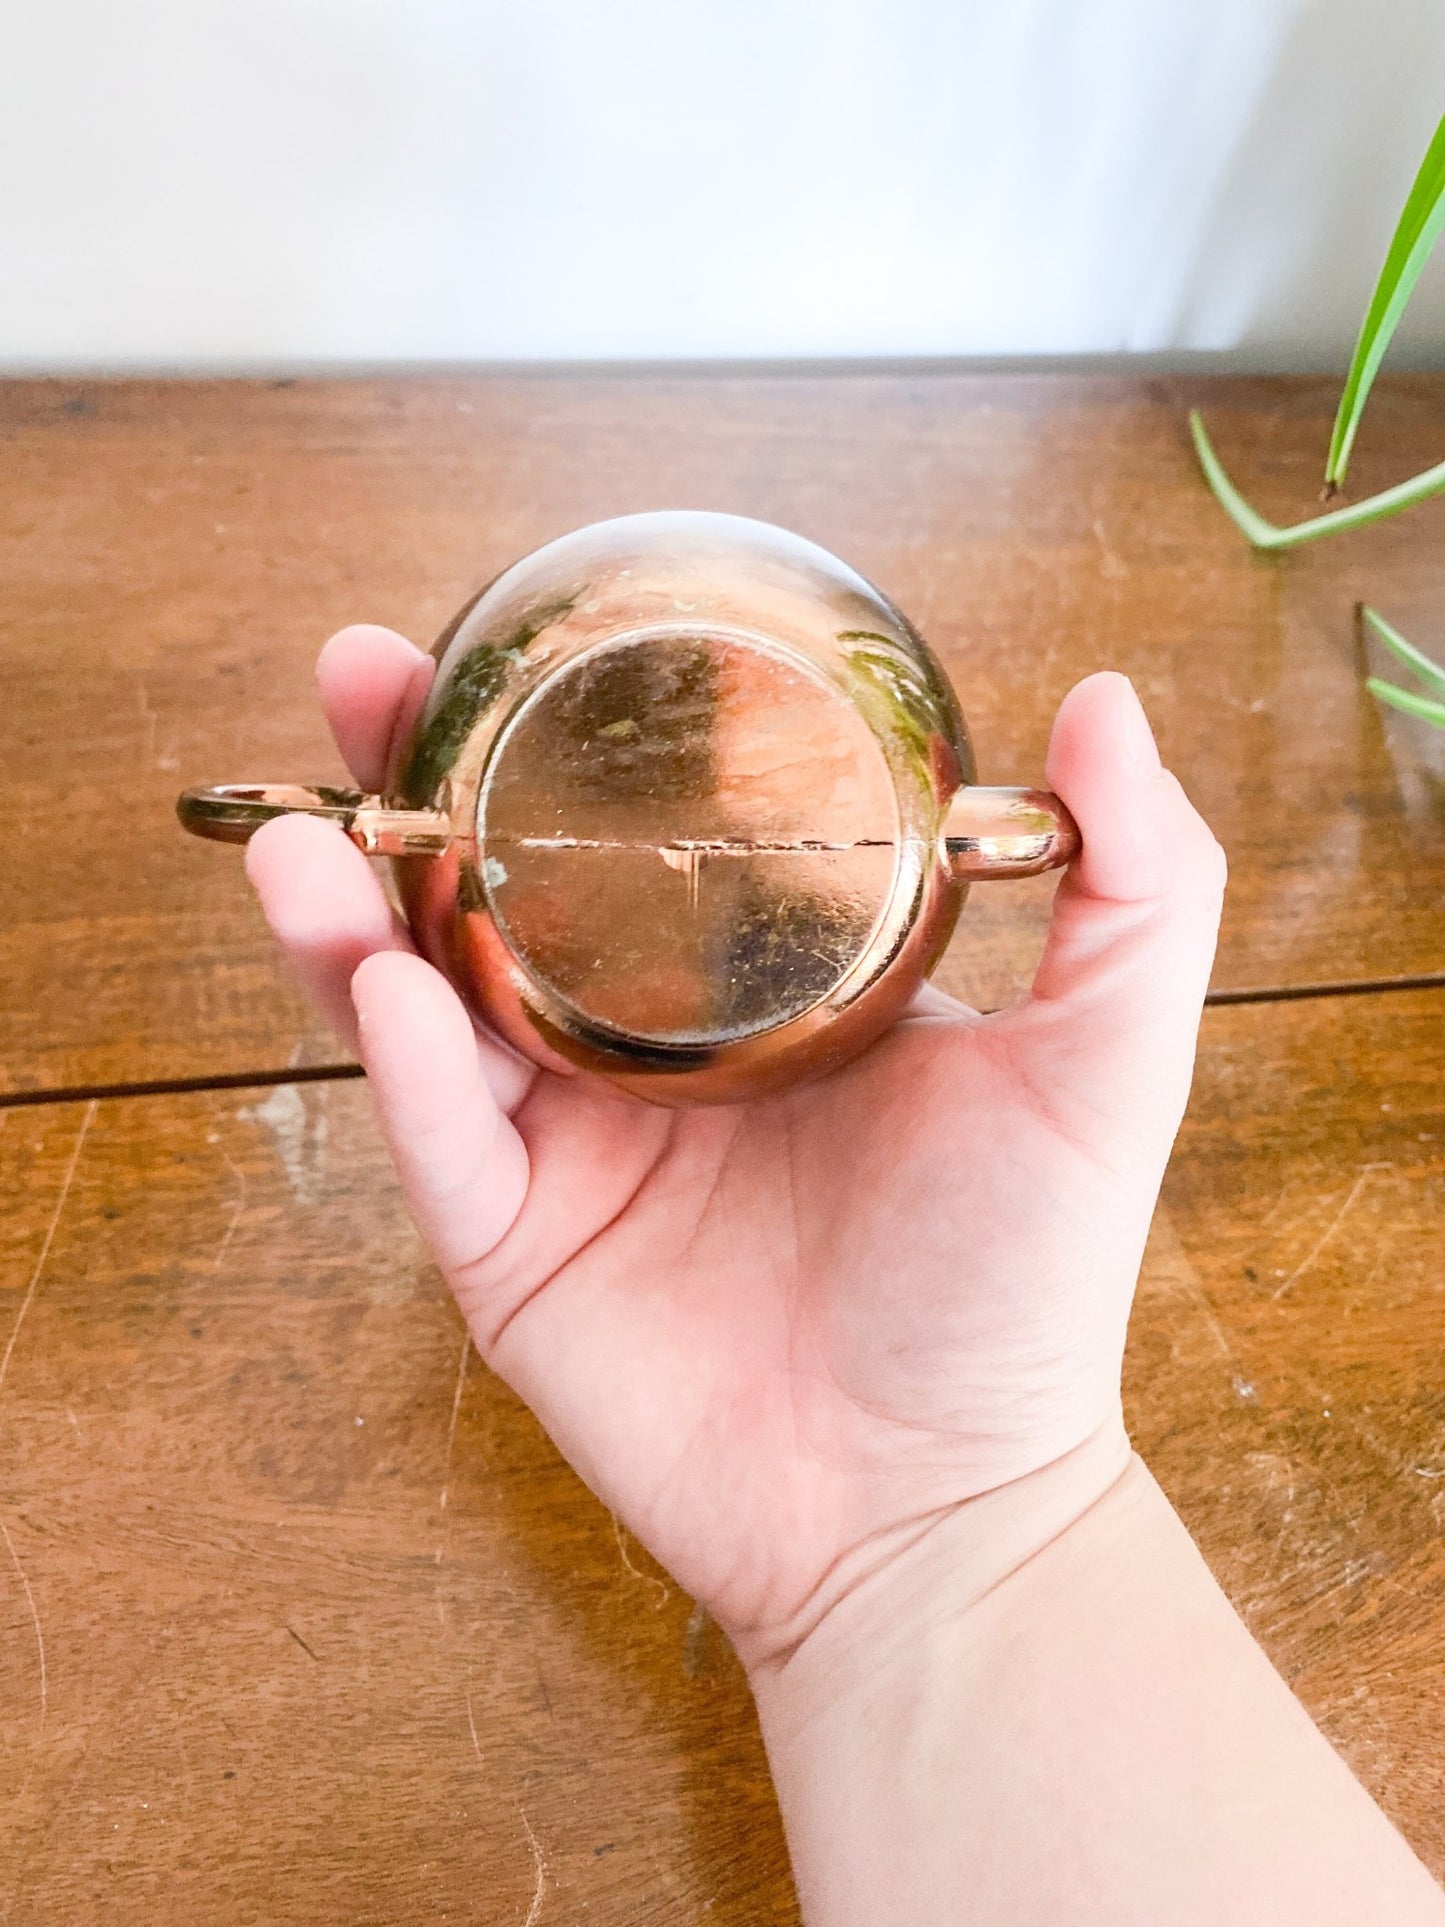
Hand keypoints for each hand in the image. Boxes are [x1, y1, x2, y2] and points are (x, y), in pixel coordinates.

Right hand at [246, 625, 1225, 1662]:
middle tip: (364, 684)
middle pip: (492, 891)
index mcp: (750, 986)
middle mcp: (638, 1050)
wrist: (942, 1503)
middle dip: (413, 785)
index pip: (635, 830)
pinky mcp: (513, 1256)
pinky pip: (441, 1142)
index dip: (568, 732)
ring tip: (309, 834)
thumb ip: (1134, 882)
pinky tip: (386, 984)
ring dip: (350, 913)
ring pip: (423, 1006)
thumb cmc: (1021, 1291)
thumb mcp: (1102, 1063)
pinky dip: (405, 1063)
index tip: (520, 638)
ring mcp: (565, 1150)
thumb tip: (1106, 697)